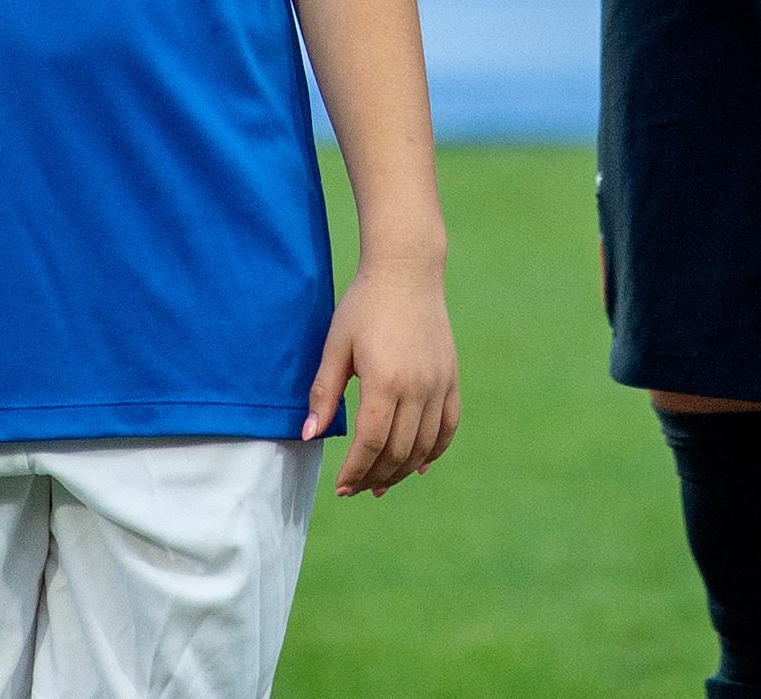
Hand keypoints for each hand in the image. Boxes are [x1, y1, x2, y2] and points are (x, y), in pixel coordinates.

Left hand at [304, 258, 457, 494]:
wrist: (407, 271)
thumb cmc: (364, 305)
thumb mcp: (336, 346)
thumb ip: (324, 394)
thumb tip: (309, 435)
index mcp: (384, 381)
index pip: (370, 444)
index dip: (355, 471)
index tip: (341, 487)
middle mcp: (417, 388)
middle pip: (398, 451)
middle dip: (375, 477)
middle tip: (356, 489)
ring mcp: (439, 384)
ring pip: (424, 445)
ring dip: (402, 471)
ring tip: (381, 484)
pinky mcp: (451, 378)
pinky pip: (448, 426)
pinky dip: (435, 451)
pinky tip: (419, 465)